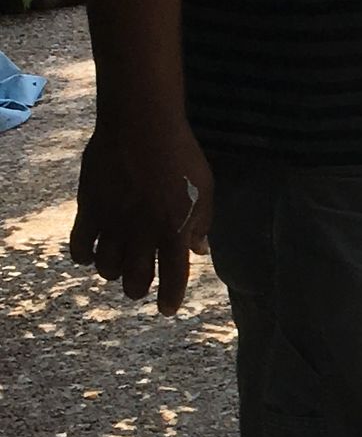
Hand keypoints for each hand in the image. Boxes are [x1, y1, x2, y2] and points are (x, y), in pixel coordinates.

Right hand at [69, 119, 213, 314]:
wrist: (141, 126)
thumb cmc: (181, 155)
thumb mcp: (205, 189)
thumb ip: (202, 223)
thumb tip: (200, 251)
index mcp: (175, 229)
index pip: (174, 275)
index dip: (170, 297)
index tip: (167, 310)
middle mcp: (143, 232)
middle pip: (136, 277)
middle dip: (137, 288)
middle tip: (138, 288)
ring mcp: (113, 221)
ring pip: (107, 267)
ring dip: (112, 274)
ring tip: (117, 271)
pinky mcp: (89, 208)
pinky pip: (80, 245)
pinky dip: (83, 256)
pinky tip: (89, 256)